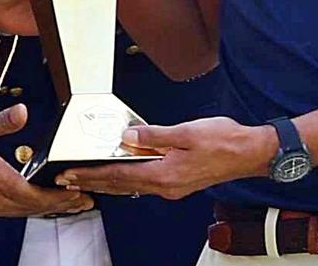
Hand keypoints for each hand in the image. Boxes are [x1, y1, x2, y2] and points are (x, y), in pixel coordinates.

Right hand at [0, 105, 92, 217]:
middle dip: (58, 204)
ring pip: (17, 212)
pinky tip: (19, 201)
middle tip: (79, 201)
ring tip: (56, 202)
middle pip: (32, 208)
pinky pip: (2, 212)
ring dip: (39, 208)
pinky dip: (19, 208)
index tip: (79, 194)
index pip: (38, 196)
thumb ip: (2, 122)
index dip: (61, 196)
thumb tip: (23, 112)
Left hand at [56, 117, 276, 201]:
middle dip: (93, 181)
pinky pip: (144, 182)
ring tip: (87, 178)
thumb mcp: (186, 131)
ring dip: (108, 181)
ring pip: (132, 186)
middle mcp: (166, 186)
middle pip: (121, 185)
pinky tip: (122, 172)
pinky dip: (127, 178)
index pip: (119, 175)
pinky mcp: (178, 182)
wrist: (249, 152)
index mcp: (164, 174)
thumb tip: (127, 137)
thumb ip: (154, 135)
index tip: (71, 174)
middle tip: (68, 179)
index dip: (92, 174)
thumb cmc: (223, 140)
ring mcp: (172, 186)